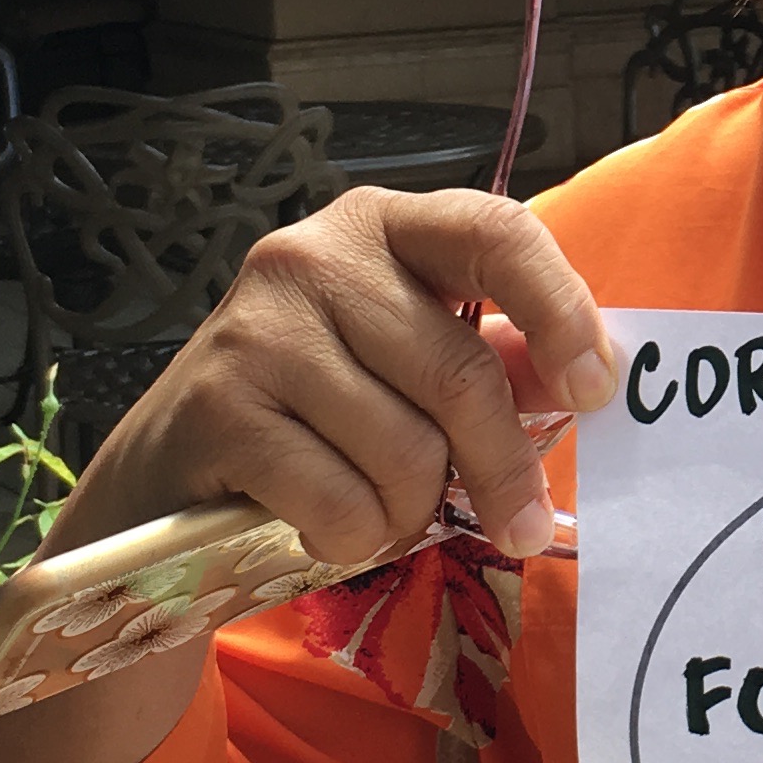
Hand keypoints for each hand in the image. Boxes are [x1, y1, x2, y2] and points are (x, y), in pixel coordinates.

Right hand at [48, 188, 615, 570]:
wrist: (167, 478)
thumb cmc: (311, 415)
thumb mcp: (404, 370)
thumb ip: (494, 359)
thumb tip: (590, 371)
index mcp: (384, 226)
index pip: (495, 231)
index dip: (559, 308)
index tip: (595, 388)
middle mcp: (315, 255)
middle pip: (460, 373)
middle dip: (500, 468)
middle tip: (521, 526)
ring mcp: (258, 326)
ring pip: (405, 451)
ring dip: (407, 510)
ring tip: (372, 506)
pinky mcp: (218, 405)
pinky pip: (343, 501)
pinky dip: (351, 537)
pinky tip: (320, 524)